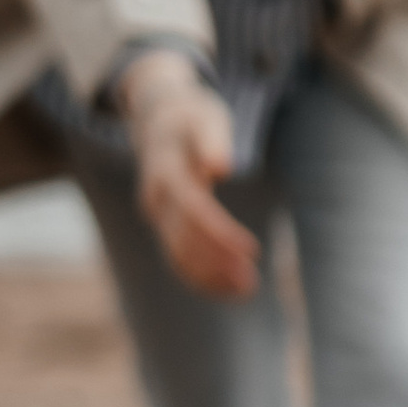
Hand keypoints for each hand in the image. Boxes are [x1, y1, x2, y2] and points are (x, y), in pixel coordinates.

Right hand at [119, 52, 254, 299]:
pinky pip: (177, 259)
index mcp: (166, 171)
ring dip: (210, 277)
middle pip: (183, 240)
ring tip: (247, 290)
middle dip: (217, 263)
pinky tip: (230, 289)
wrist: (159, 118)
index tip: (252, 250)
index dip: (221, 233)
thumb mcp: (205, 117)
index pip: (194, 210)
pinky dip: (201, 277)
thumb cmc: (191, 116)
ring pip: (177, 256)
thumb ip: (212, 139)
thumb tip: (220, 167)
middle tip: (252, 281)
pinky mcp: (164, 225)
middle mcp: (155, 198)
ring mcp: (157, 215)